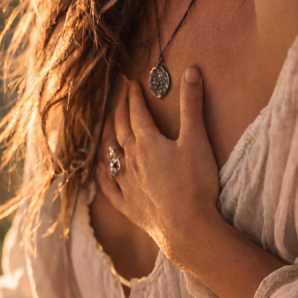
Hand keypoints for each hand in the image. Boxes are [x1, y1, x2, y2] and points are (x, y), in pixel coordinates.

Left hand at [98, 66, 221, 257]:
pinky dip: (102, 174)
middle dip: (120, 111)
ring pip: (111, 155)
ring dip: (109, 139)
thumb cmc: (195, 183)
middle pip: (121, 130)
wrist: (187, 227)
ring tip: (107, 129)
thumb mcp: (197, 139)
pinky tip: (99, 170)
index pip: (137, 113)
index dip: (134, 96)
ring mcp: (126, 183)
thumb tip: (190, 71)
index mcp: (147, 142)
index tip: (130, 83)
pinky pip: (108, 186)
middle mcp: (131, 160)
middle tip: (119, 97)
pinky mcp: (127, 205)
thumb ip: (192, 105)